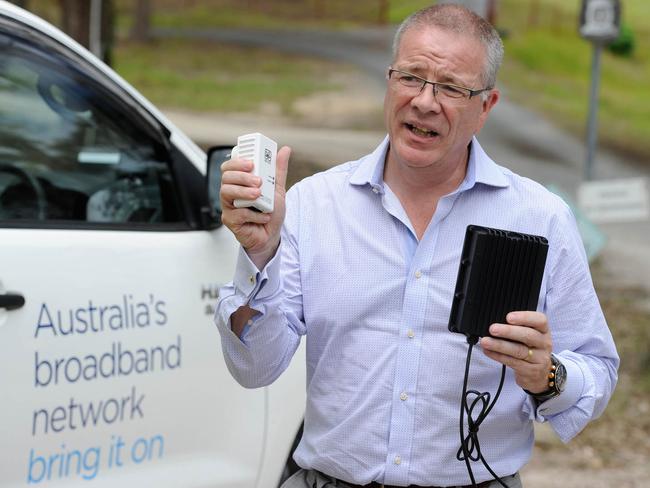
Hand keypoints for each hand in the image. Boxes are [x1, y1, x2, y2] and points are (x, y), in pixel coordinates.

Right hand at [220, 146, 290, 268]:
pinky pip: (237, 214)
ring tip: (258, 196)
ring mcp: (228, 207)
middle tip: (258, 181)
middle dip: (242, 177)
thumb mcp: (277, 188)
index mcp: (238, 182)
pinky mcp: (230, 221)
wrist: (271, 235)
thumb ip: (278, 170)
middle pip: (226, 178)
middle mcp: (230, 193)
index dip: (236, 162)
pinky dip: (253, 214)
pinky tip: (264, 217)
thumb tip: (285, 150)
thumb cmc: (269, 212)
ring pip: (226, 193)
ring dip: (244, 192)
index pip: (229, 167)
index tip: (251, 163)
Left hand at [479, 311, 552, 393]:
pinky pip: (513, 362)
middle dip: (508, 331)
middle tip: (492, 329)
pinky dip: (498, 356)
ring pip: (519, 350)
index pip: (540, 320)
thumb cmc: (528, 347)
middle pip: (528, 335)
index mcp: (543, 330)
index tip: (508, 317)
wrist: (538, 373)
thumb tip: (494, 322)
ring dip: (499, 345)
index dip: (524, 317)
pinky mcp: (531, 370)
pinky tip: (488, 351)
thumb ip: (515, 327)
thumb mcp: (527, 335)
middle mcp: (544, 343)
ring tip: (485, 341)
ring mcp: (539, 358)